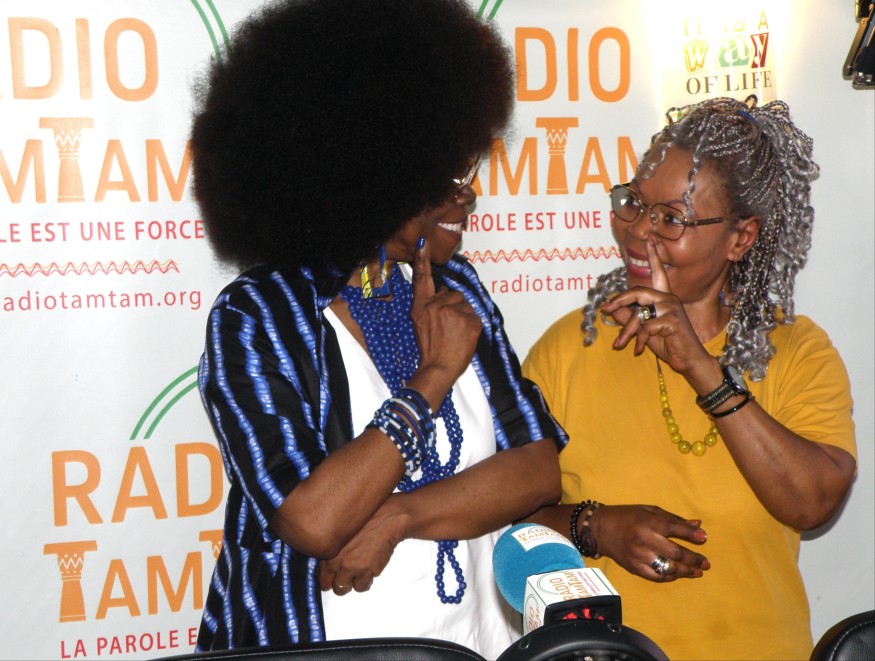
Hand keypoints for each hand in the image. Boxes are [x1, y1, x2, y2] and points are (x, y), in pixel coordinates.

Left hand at [318, 497, 408, 594]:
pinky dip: (365, 581)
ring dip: (352, 582)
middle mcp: (336, 561)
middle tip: (346, 575)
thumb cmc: (367, 520)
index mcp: (327, 549)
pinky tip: (368, 569)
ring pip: (345, 589)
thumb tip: (327, 561)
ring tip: (359, 569)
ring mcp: (351, 568)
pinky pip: (362, 587)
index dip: (328, 577)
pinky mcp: (366, 571)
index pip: (320, 576)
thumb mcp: (342, 530)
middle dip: (339, 582)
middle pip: (332, 586)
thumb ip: (332, 547)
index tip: (332, 576)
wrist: (386, 519)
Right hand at [409, 238, 481, 406]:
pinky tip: (465, 336)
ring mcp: (453, 312)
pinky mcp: (469, 320)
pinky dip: (474, 326)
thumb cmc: (430, 349)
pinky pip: (476, 316)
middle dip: (454, 307)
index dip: (422, 260)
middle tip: (449, 327)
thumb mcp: (420, 325)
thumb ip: (430, 306)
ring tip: (456, 333)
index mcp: (421, 307)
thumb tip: (444, 294)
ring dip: (465, 316)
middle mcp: (436, 305)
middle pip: (453, 294)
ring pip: (466, 305)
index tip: (423, 243)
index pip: (422, 279)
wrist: (438, 368)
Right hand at [594, 504, 709, 581]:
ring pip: (667, 568)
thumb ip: (674, 519)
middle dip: (693, 559)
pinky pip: (656, 576)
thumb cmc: (629, 516)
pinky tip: (678, 574)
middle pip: (674, 552)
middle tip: (706, 563)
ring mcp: (638, 555)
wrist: (601, 529)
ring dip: (685, 571)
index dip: (690, 534)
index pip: (673, 528)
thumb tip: (698, 526)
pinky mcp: (633, 567)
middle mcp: (643, 539)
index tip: (704, 538)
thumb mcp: (650, 511)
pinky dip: (669, 576)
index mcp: (647, 521)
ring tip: (697, 571)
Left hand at [601, 240, 712, 374]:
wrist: (688, 360)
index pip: (658, 272)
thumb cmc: (668, 343)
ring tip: (619, 344)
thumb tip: (612, 310)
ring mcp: (672, 308)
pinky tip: (640, 349)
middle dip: (620, 300)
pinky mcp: (672, 321)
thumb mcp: (644, 330)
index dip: (654, 255)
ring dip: (628, 330)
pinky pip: (646, 327)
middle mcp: (669, 298)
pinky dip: (639, 340)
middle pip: (638, 292)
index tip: (650, 237)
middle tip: (605, 309)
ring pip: (639, 313)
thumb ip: (630, 318)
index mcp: (664, 297)